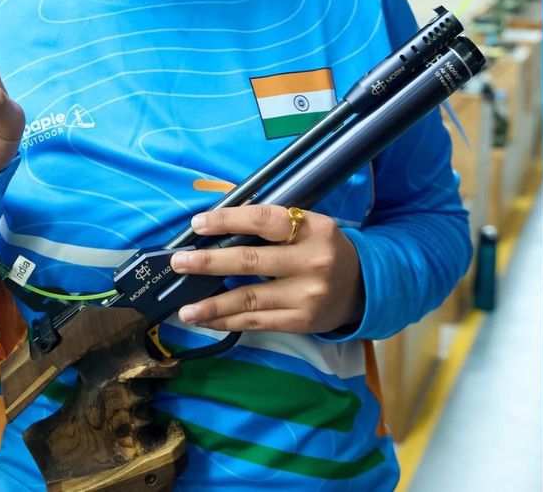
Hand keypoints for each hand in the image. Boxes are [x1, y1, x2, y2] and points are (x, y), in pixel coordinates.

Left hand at [168, 205, 363, 333]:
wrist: (363, 286)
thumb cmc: (323, 249)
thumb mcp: (308, 227)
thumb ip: (272, 226)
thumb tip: (217, 229)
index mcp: (313, 229)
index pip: (263, 220)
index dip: (228, 220)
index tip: (198, 224)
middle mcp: (312, 262)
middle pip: (250, 261)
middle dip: (208, 263)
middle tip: (179, 263)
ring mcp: (307, 295)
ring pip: (248, 299)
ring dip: (211, 304)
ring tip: (184, 308)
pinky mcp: (302, 322)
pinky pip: (256, 322)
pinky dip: (227, 322)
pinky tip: (207, 321)